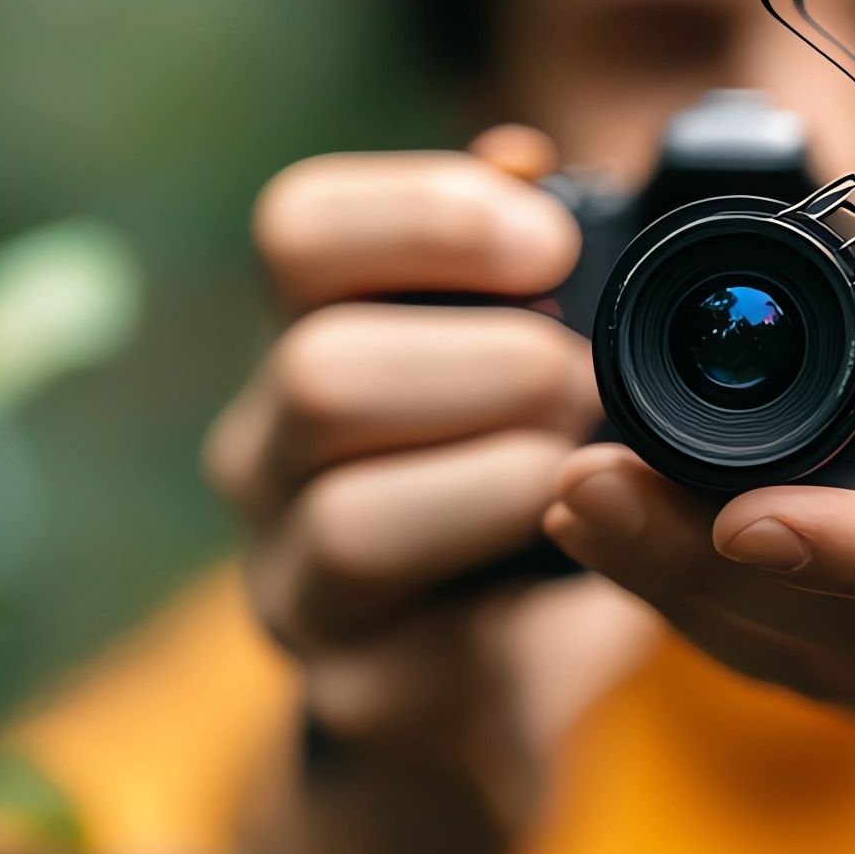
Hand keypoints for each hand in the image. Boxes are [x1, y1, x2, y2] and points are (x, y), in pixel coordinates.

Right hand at [206, 126, 630, 819]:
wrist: (481, 701)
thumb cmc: (519, 489)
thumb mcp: (534, 363)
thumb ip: (524, 262)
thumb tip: (517, 152)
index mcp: (308, 337)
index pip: (294, 228)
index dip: (426, 211)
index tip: (551, 238)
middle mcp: (266, 455)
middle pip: (317, 371)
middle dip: (494, 367)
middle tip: (587, 388)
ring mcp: (293, 584)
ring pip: (348, 520)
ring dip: (504, 485)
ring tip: (586, 478)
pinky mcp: (355, 695)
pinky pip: (424, 649)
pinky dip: (527, 606)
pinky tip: (585, 572)